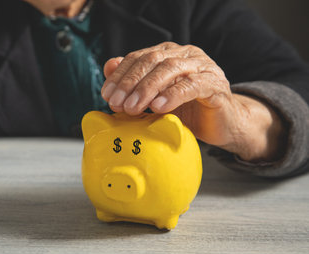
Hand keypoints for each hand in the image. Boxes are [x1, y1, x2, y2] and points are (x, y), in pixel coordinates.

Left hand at [101, 42, 285, 161]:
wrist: (220, 125)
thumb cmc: (186, 111)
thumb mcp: (153, 99)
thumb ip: (132, 83)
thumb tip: (108, 65)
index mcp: (169, 54)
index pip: (139, 57)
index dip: (120, 75)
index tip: (106, 94)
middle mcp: (186, 55)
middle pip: (152, 60)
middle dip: (130, 83)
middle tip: (116, 104)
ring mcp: (202, 67)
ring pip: (170, 69)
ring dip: (147, 89)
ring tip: (132, 108)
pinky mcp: (215, 85)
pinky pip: (192, 86)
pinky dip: (173, 95)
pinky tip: (158, 107)